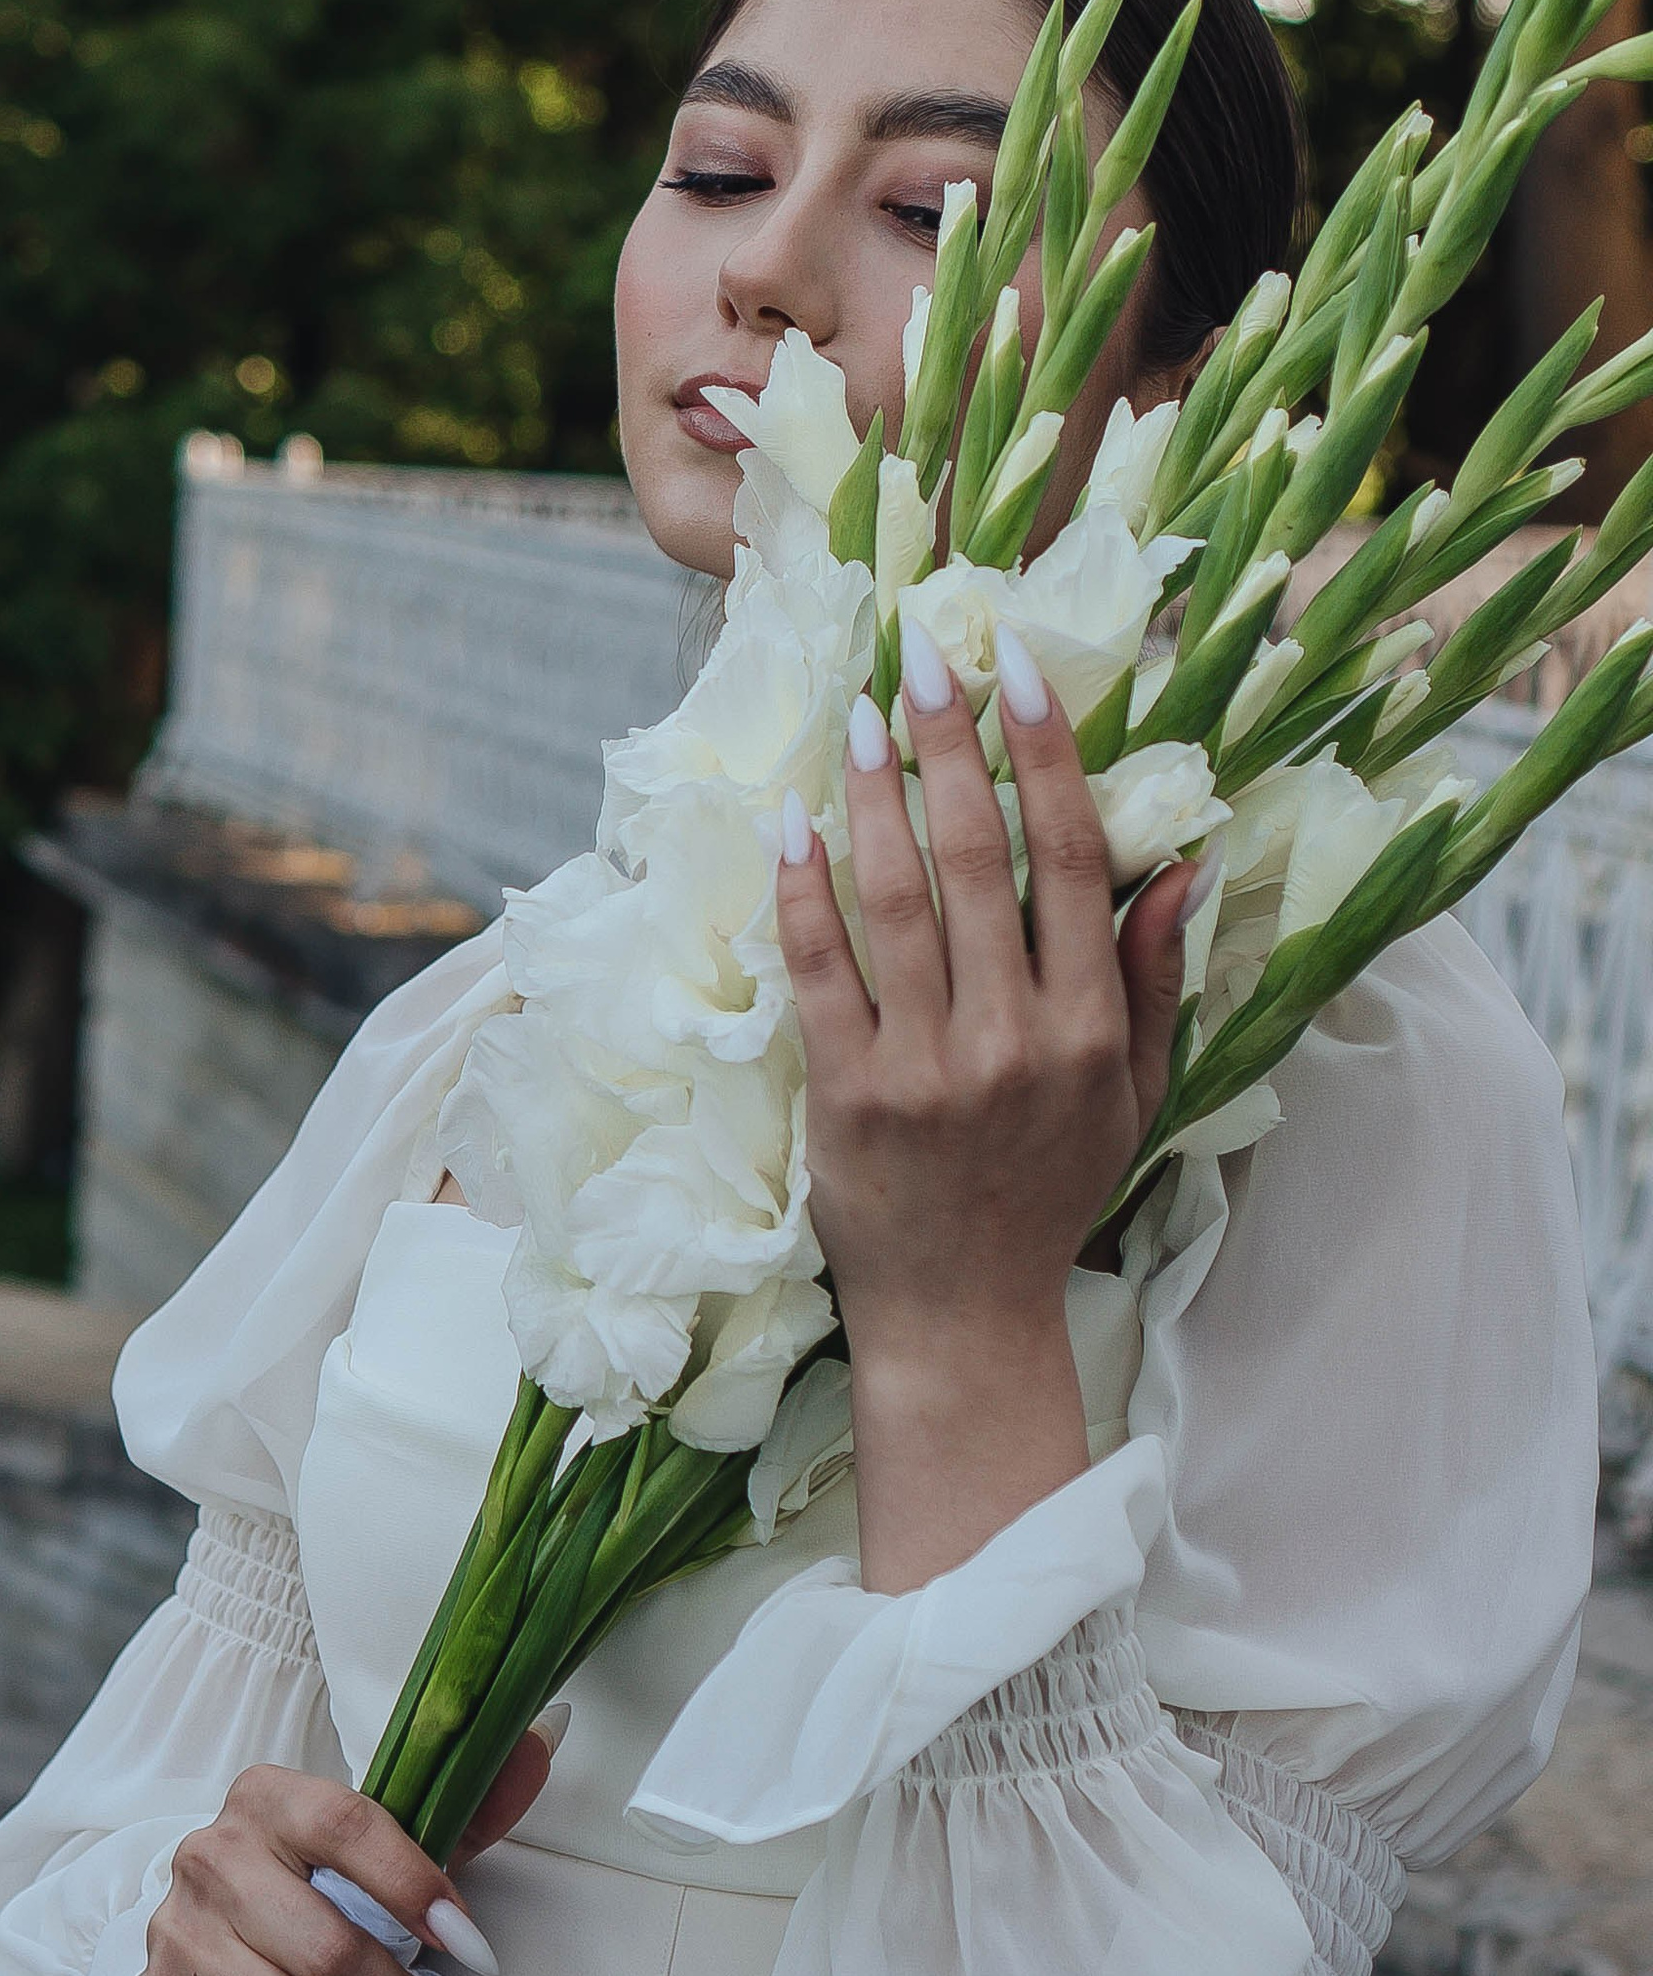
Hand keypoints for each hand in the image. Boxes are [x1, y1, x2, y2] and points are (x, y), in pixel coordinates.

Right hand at [127, 1734, 553, 1975]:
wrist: (202, 1949)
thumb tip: (546, 1734)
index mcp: (269, 1797)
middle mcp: (210, 1853)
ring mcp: (175, 1931)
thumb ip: (464, 1806)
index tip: (470, 1946)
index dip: (418, 1889)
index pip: (350, 1826)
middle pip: (325, 1947)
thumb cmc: (311, 1894)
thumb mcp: (383, 1849)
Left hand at [776, 619, 1206, 1592]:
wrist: (962, 1315)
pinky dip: (806, 890)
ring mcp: (924, 1068)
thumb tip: (1180, 862)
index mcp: (1088, 1029)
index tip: (1018, 675)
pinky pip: (820, 970)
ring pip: (896, 900)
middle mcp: (1012, 1040)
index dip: (1047, 760)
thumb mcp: (1132, 1092)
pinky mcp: (845, 1095)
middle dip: (950, 747)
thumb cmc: (1048, 1190)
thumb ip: (1152, 979)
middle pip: (978, 861)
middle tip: (923, 660)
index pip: (1073, 864)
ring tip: (864, 716)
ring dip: (877, 795)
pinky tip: (796, 821)